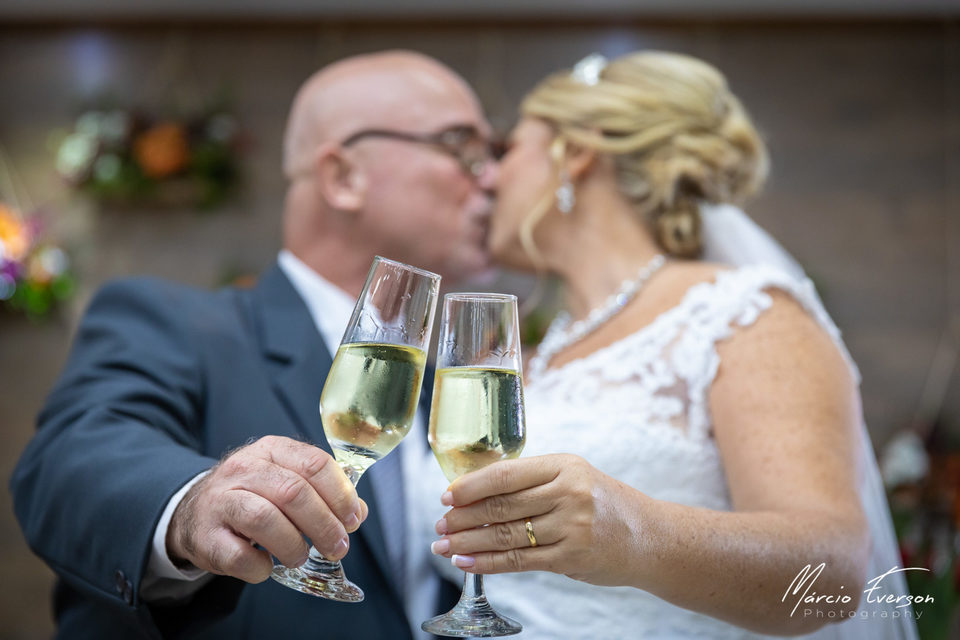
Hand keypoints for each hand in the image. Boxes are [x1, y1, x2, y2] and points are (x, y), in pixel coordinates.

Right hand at [168, 436, 366, 582]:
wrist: (193, 513)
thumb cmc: (253, 497)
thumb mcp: (288, 482)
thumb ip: (325, 492)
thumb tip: (358, 512)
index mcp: (272, 450)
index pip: (314, 463)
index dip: (340, 494)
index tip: (352, 519)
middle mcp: (243, 469)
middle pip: (293, 492)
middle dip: (324, 524)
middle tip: (338, 546)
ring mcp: (220, 501)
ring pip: (264, 519)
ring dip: (293, 545)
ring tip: (301, 557)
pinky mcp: (205, 536)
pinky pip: (238, 555)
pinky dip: (260, 567)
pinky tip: (267, 566)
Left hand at [432, 454, 645, 585]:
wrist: (648, 536)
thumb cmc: (602, 503)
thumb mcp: (573, 477)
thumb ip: (532, 481)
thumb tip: (474, 490)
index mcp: (564, 466)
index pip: (506, 474)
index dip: (471, 486)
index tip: (446, 496)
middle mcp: (568, 493)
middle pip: (502, 506)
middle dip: (463, 517)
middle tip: (439, 523)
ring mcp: (572, 526)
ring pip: (506, 535)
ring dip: (469, 543)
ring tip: (444, 546)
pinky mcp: (572, 557)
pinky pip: (520, 561)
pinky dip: (489, 563)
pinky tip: (467, 563)